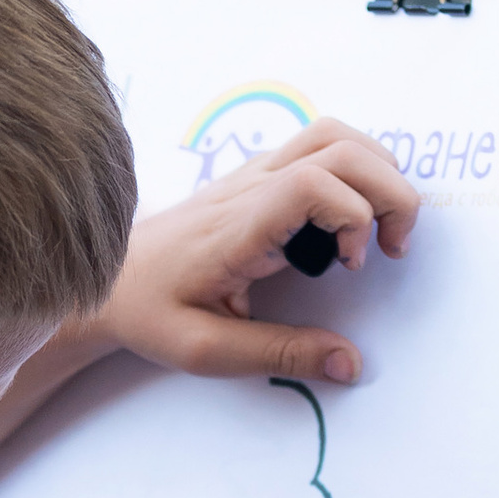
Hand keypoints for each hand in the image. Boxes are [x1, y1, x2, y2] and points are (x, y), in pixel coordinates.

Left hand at [92, 118, 419, 388]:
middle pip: (340, 146)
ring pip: (332, 134)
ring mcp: (251, 174)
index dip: (354, 214)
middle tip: (393, 248)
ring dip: (377, 170)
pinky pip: (316, 147)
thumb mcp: (206, 351)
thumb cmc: (149, 312)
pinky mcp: (253, 176)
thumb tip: (351, 363)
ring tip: (381, 228)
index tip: (352, 266)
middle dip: (389, 190)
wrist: (105, 280)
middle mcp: (248, 187)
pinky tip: (349, 218)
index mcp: (238, 226)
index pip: (313, 181)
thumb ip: (280, 354)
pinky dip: (354, 169)